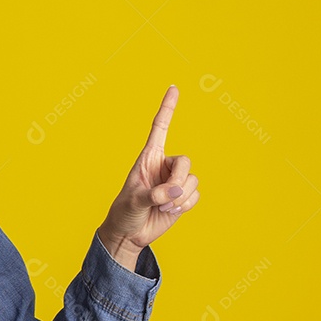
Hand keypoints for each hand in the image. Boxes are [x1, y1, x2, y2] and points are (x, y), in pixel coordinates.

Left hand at [98, 85, 199, 254]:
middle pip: (185, 161)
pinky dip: (185, 205)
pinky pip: (195, 195)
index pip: (160, 128)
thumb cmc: (125, 212)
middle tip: (165, 199)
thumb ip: (153, 194)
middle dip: (179, 181)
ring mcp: (174, 181)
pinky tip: (170, 210)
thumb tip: (176, 190)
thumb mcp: (133, 201)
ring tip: (163, 207)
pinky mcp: (182, 196)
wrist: (130, 233)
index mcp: (148, 158)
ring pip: (192, 180)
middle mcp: (163, 166)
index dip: (167, 108)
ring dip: (180, 197)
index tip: (174, 88)